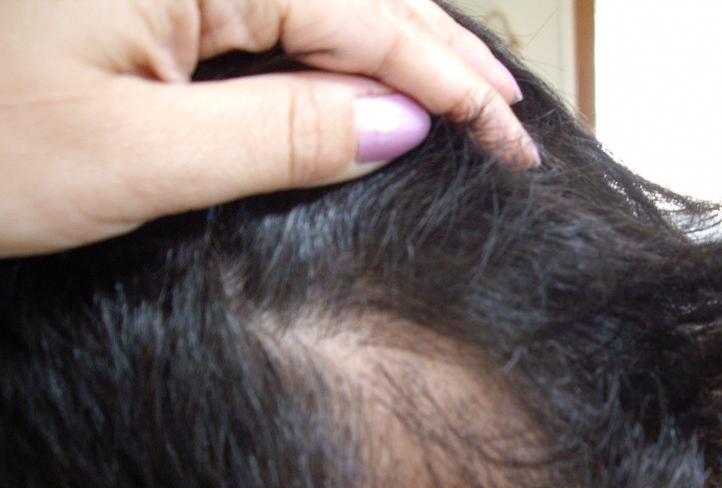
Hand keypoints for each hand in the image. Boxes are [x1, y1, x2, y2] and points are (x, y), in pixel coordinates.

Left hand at [0, 0, 537, 255]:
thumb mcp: (134, 161)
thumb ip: (278, 135)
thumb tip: (398, 123)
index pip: (366, 17)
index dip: (449, 85)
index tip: (510, 141)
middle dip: (439, 56)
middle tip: (506, 120)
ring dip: (396, 44)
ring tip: (462, 95)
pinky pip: (271, 6)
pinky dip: (332, 43)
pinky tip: (366, 70)